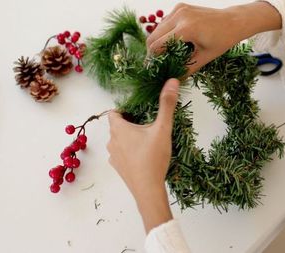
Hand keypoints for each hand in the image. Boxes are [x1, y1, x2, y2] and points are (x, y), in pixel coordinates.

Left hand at [107, 78, 179, 232]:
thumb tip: (172, 81)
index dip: (126, 110)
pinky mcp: (118, 168)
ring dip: (130, 138)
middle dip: (131, 123)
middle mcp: (112, 141)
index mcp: (119, 129)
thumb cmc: (154, 157)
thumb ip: (167, 104)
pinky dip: (130, 152)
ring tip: (149, 141)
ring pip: (119, 141)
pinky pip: (122, 154)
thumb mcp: (162, 129)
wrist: (148, 190)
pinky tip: (145, 156)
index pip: (114, 112)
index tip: (141, 112)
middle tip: (149, 125)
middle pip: (118, 126)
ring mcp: (114, 156)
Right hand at [146, 2, 281, 74]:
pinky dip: (165, 32)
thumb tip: (173, 81)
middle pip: (153, 35)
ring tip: (164, 54)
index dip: (152, 58)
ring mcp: (179, 9)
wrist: (233, 21)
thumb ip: (187, 69)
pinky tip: (172, 42)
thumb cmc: (223, 39)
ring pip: (158, 28)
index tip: (151, 68)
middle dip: (152, 50)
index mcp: (186, 28)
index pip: (157, 44)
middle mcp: (180, 15)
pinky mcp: (180, 7)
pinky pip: (166, 21)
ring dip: (158, 41)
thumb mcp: (205, 57)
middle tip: (155, 63)